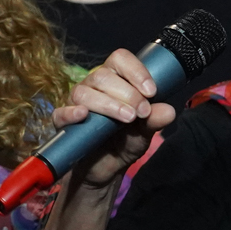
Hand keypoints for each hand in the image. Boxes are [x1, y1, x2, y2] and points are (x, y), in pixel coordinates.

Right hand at [55, 48, 176, 193]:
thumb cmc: (124, 142)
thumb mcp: (144, 132)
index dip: (135, 71)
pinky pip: (61, 113)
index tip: (151, 91)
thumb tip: (169, 111)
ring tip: (127, 119)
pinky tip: (84, 115)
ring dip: (108, 104)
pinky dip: (71, 113)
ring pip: (84, 92)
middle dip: (127, 93)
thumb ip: (155, 120)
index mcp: (114, 80)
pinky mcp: (63, 124)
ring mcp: (75, 103)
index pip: (120, 59)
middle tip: (142, 112)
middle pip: (103, 75)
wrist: (105, 170)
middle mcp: (93, 87)